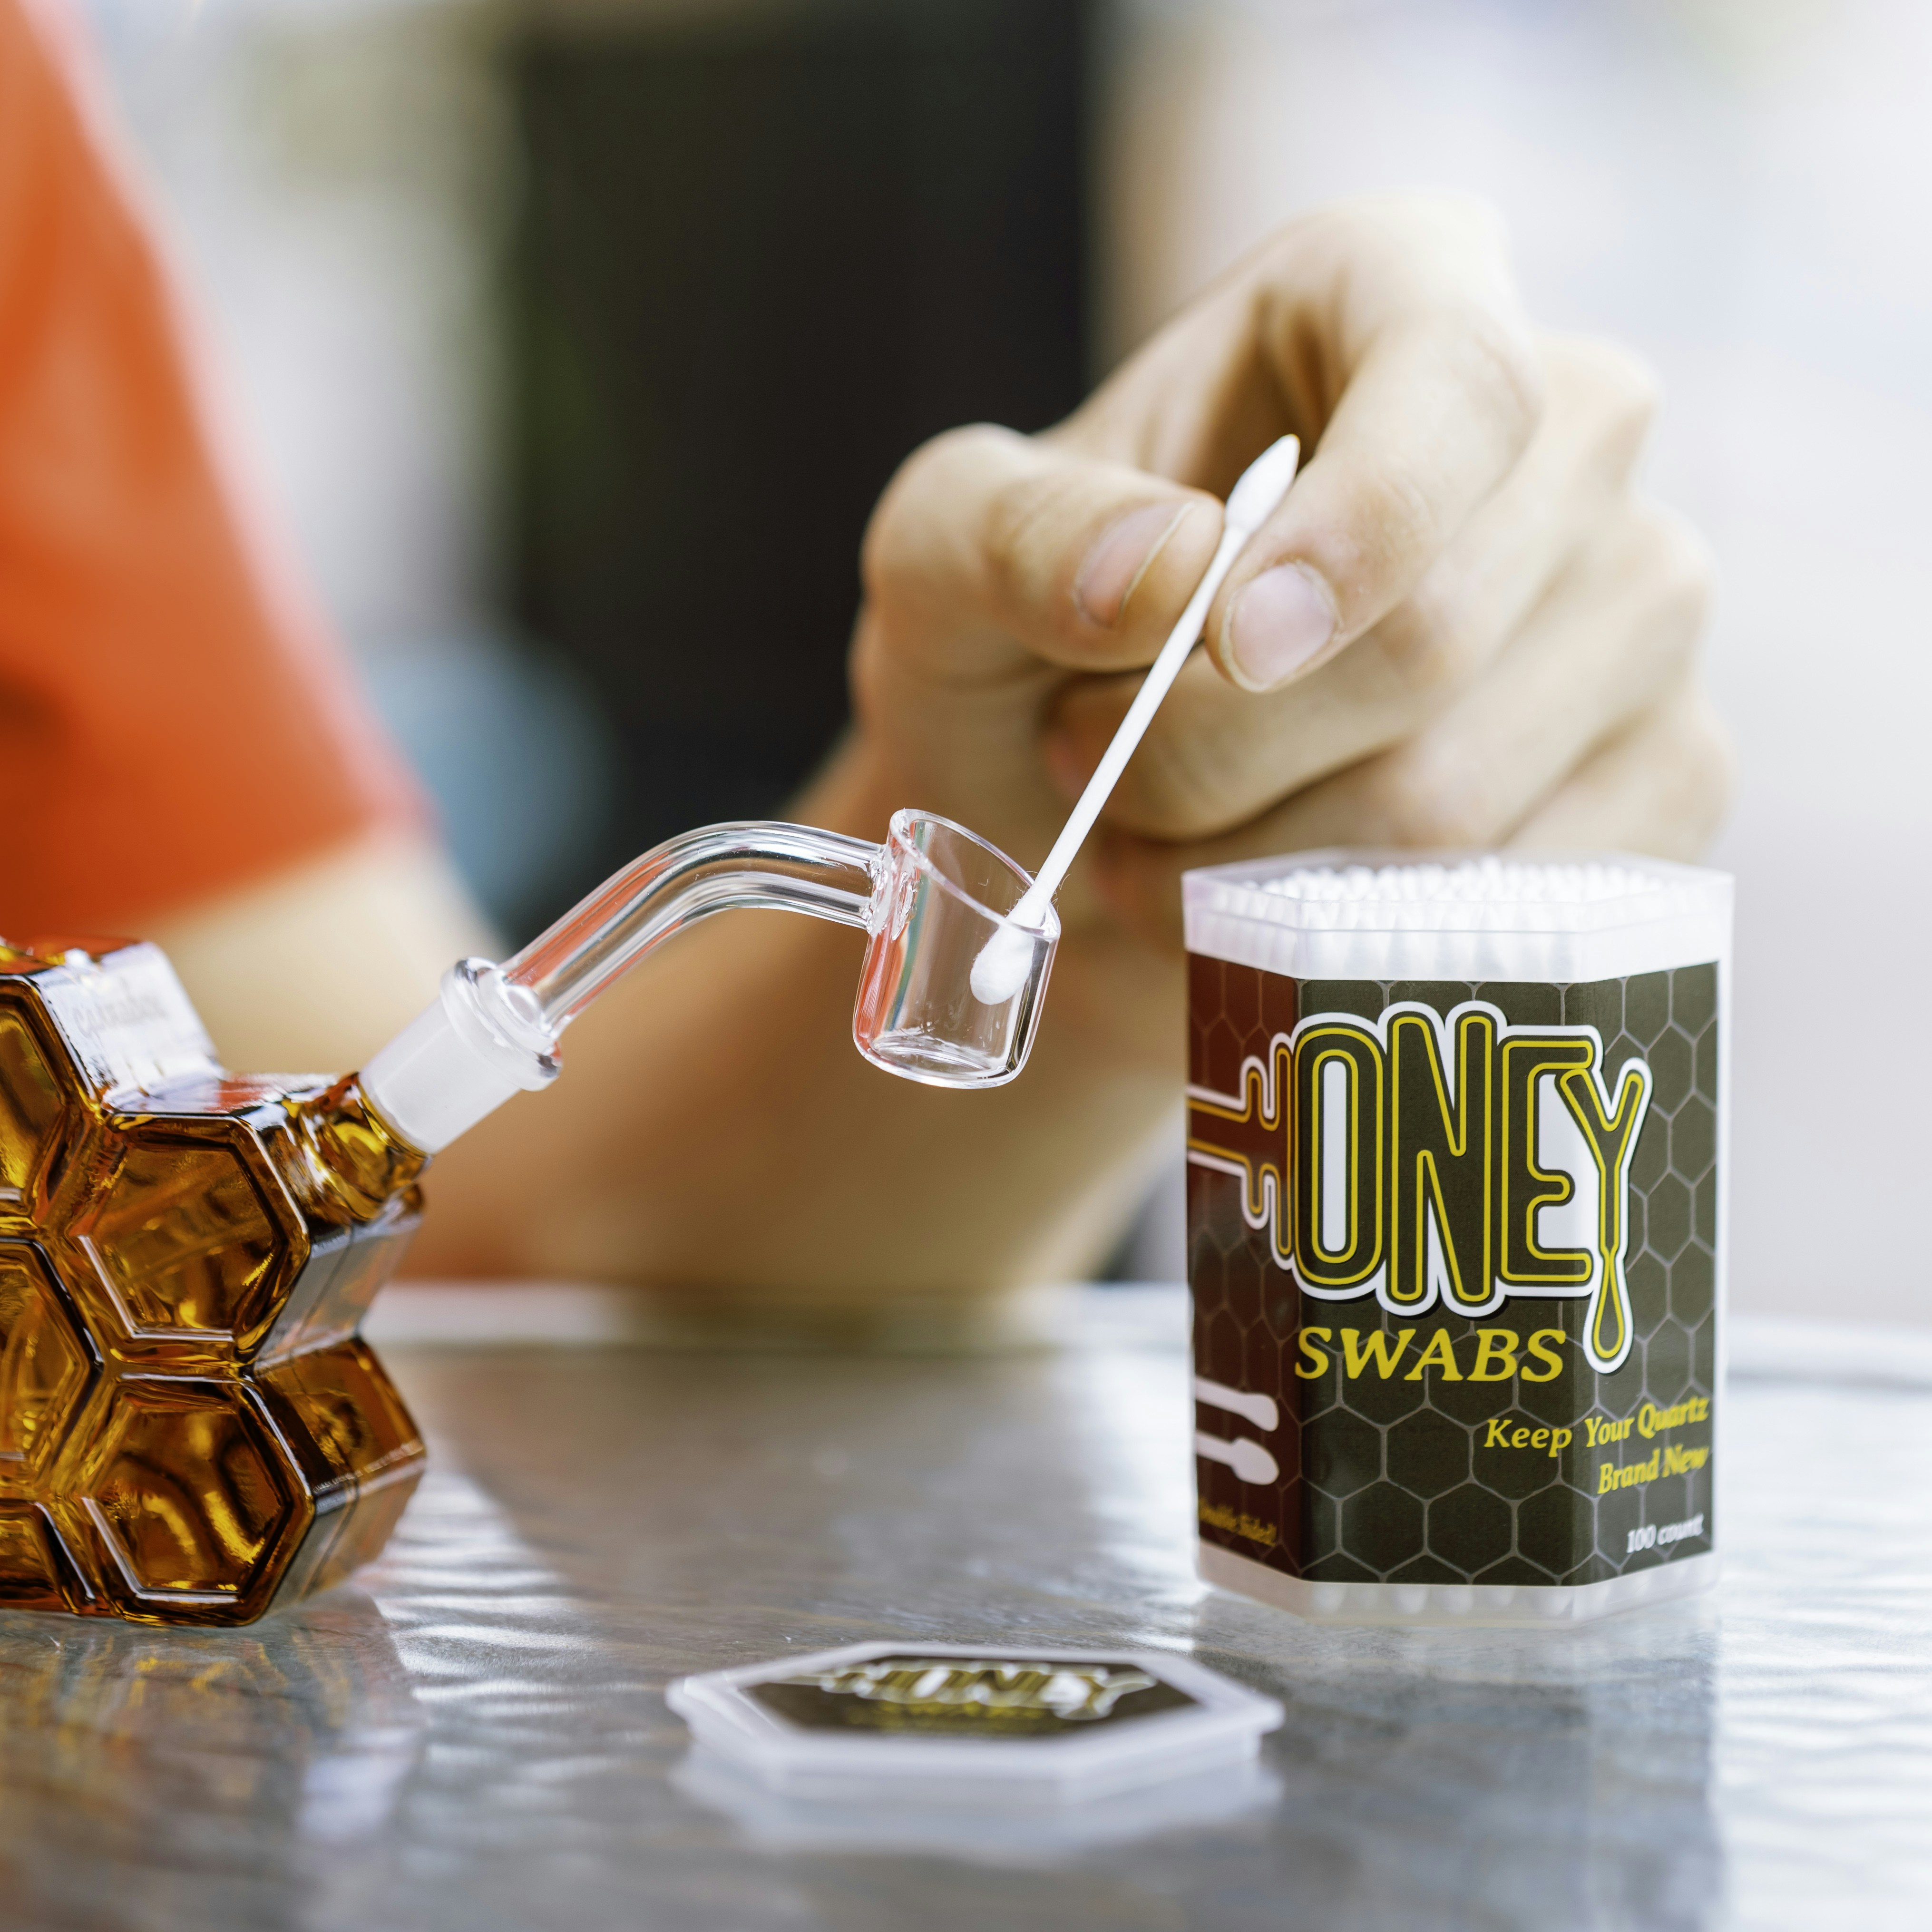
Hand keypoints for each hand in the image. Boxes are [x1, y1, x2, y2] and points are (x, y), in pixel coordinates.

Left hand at [852, 193, 1728, 974]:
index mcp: (1396, 293)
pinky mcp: (1668, 772)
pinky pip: (1527, 905)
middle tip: (1093, 766)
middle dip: (1221, 752)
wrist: (1086, 827)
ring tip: (1151, 845)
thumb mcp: (947, 557)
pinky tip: (1264, 914)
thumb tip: (1165, 567)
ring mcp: (1635, 609)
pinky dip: (1351, 945)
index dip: (1360, 526)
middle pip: (1440, 628)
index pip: (1459, 379)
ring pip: (1459, 799)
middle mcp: (1565, 434)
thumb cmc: (1024, 655)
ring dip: (1252, 865)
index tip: (1234, 648)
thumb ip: (1013, 532)